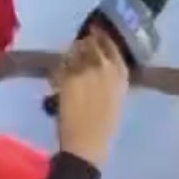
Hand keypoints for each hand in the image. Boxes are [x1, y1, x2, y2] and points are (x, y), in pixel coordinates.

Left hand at [52, 27, 129, 168]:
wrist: (86, 145)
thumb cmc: (105, 127)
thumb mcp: (117, 98)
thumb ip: (112, 77)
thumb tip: (104, 63)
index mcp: (120, 73)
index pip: (111, 45)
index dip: (102, 37)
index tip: (97, 33)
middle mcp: (104, 67)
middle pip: (92, 43)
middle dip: (86, 42)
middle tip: (81, 44)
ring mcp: (83, 71)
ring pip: (75, 50)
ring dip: (72, 52)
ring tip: (69, 56)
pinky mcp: (66, 78)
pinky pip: (61, 64)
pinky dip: (60, 66)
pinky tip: (59, 72)